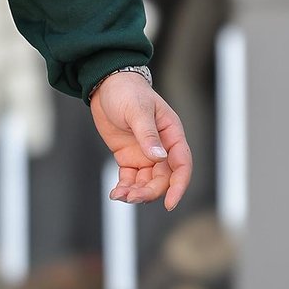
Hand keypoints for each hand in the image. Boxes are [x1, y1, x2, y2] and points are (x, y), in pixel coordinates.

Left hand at [90, 74, 191, 211]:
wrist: (106, 84)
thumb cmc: (127, 91)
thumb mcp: (137, 110)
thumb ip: (148, 134)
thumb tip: (159, 157)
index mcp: (172, 134)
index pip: (182, 165)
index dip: (178, 186)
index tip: (169, 203)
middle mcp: (162, 148)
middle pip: (163, 179)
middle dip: (149, 192)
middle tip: (131, 197)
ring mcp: (145, 154)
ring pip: (147, 182)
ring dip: (136, 193)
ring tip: (119, 196)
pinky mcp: (129, 158)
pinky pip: (131, 179)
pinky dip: (125, 188)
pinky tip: (116, 193)